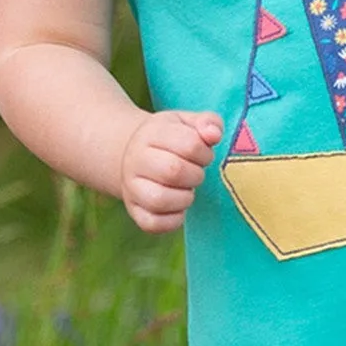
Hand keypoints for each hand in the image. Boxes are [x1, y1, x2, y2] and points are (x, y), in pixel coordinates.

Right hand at [119, 108, 223, 233]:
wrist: (134, 155)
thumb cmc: (169, 139)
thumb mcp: (186, 122)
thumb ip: (207, 122)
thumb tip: (214, 134)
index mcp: (151, 133)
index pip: (188, 144)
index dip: (204, 153)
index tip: (203, 155)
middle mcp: (135, 160)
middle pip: (173, 171)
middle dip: (196, 175)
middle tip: (196, 173)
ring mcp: (132, 187)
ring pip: (159, 200)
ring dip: (185, 198)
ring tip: (186, 189)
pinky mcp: (134, 211)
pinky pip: (153, 224)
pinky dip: (173, 220)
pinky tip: (179, 207)